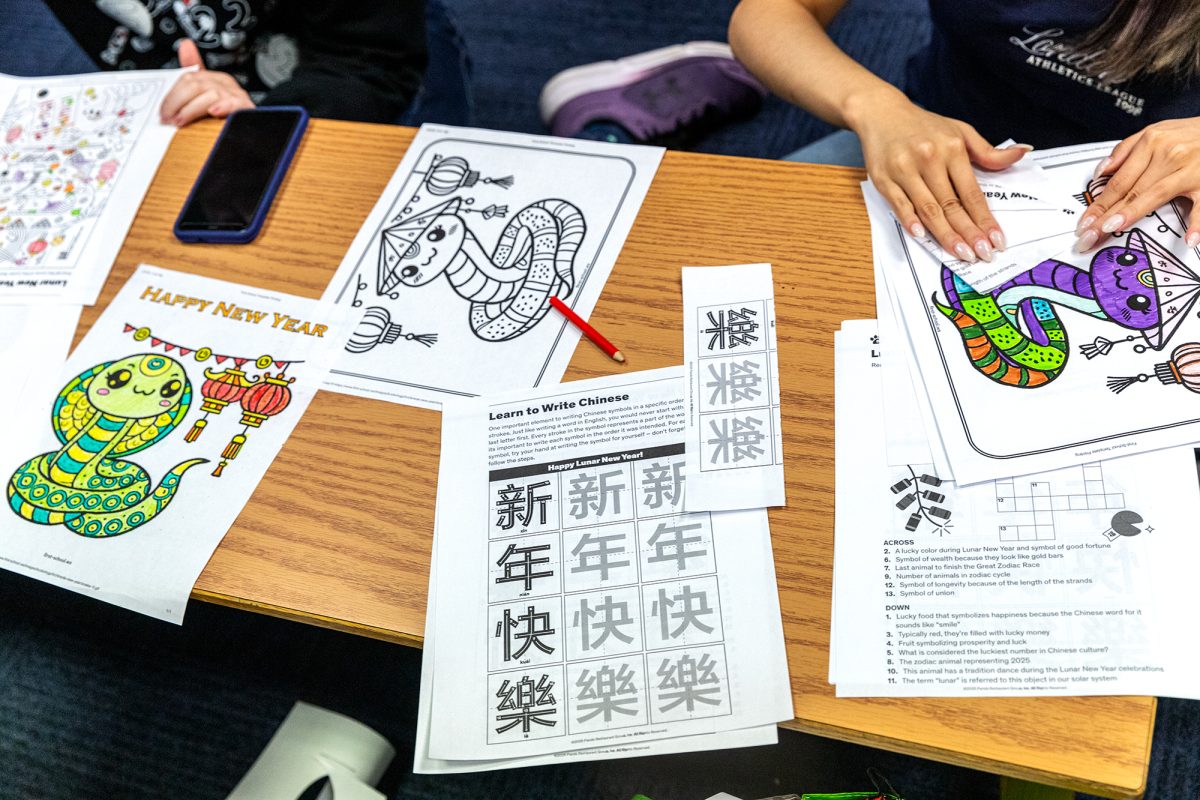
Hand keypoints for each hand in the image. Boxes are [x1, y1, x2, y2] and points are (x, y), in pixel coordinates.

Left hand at [160, 40, 254, 126]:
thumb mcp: (203, 99)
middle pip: (195, 85)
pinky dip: (223, 106)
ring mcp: (236, 95)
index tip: (162, 110)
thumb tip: (186, 44)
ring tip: (180, 121)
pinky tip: (214, 112)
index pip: (188, 77)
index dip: (172, 95)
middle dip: (177, 102)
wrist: (248, 137)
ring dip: (191, 109)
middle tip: (168, 118)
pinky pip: (233, 103)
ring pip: (210, 93)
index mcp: (213, 79)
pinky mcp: (246, 107)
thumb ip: (192, 77)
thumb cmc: (223, 119)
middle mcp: (225, 84)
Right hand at [854, 92, 1030, 262]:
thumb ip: (988, 151)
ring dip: (945, 234)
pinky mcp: (883, 179)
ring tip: (961, 253)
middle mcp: (929, 159)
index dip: (984, 218)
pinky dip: (910, 221)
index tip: (996, 239)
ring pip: (928, 209)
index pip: (971, 192)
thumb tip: (1022, 153)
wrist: (881, 113)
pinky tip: (922, 236)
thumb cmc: (923, 125)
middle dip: (969, 233)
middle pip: (951, 205)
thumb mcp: (960, 131)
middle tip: (982, 254)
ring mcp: (904, 170)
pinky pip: (899, 204)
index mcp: (951, 148)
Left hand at [1075, 118, 1199, 251]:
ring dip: (1131, 213)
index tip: (1083, 223)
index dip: (1098, 204)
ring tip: (1111, 229)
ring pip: (1154, 194)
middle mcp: (1168, 154)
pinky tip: (1190, 239)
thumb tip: (1101, 172)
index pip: (1117, 180)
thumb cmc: (1193, 133)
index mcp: (1152, 142)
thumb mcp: (1158, 131)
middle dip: (1104, 215)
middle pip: (1129, 190)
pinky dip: (1198, 223)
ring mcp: (1190, 169)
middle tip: (1087, 236)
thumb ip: (1127, 150)